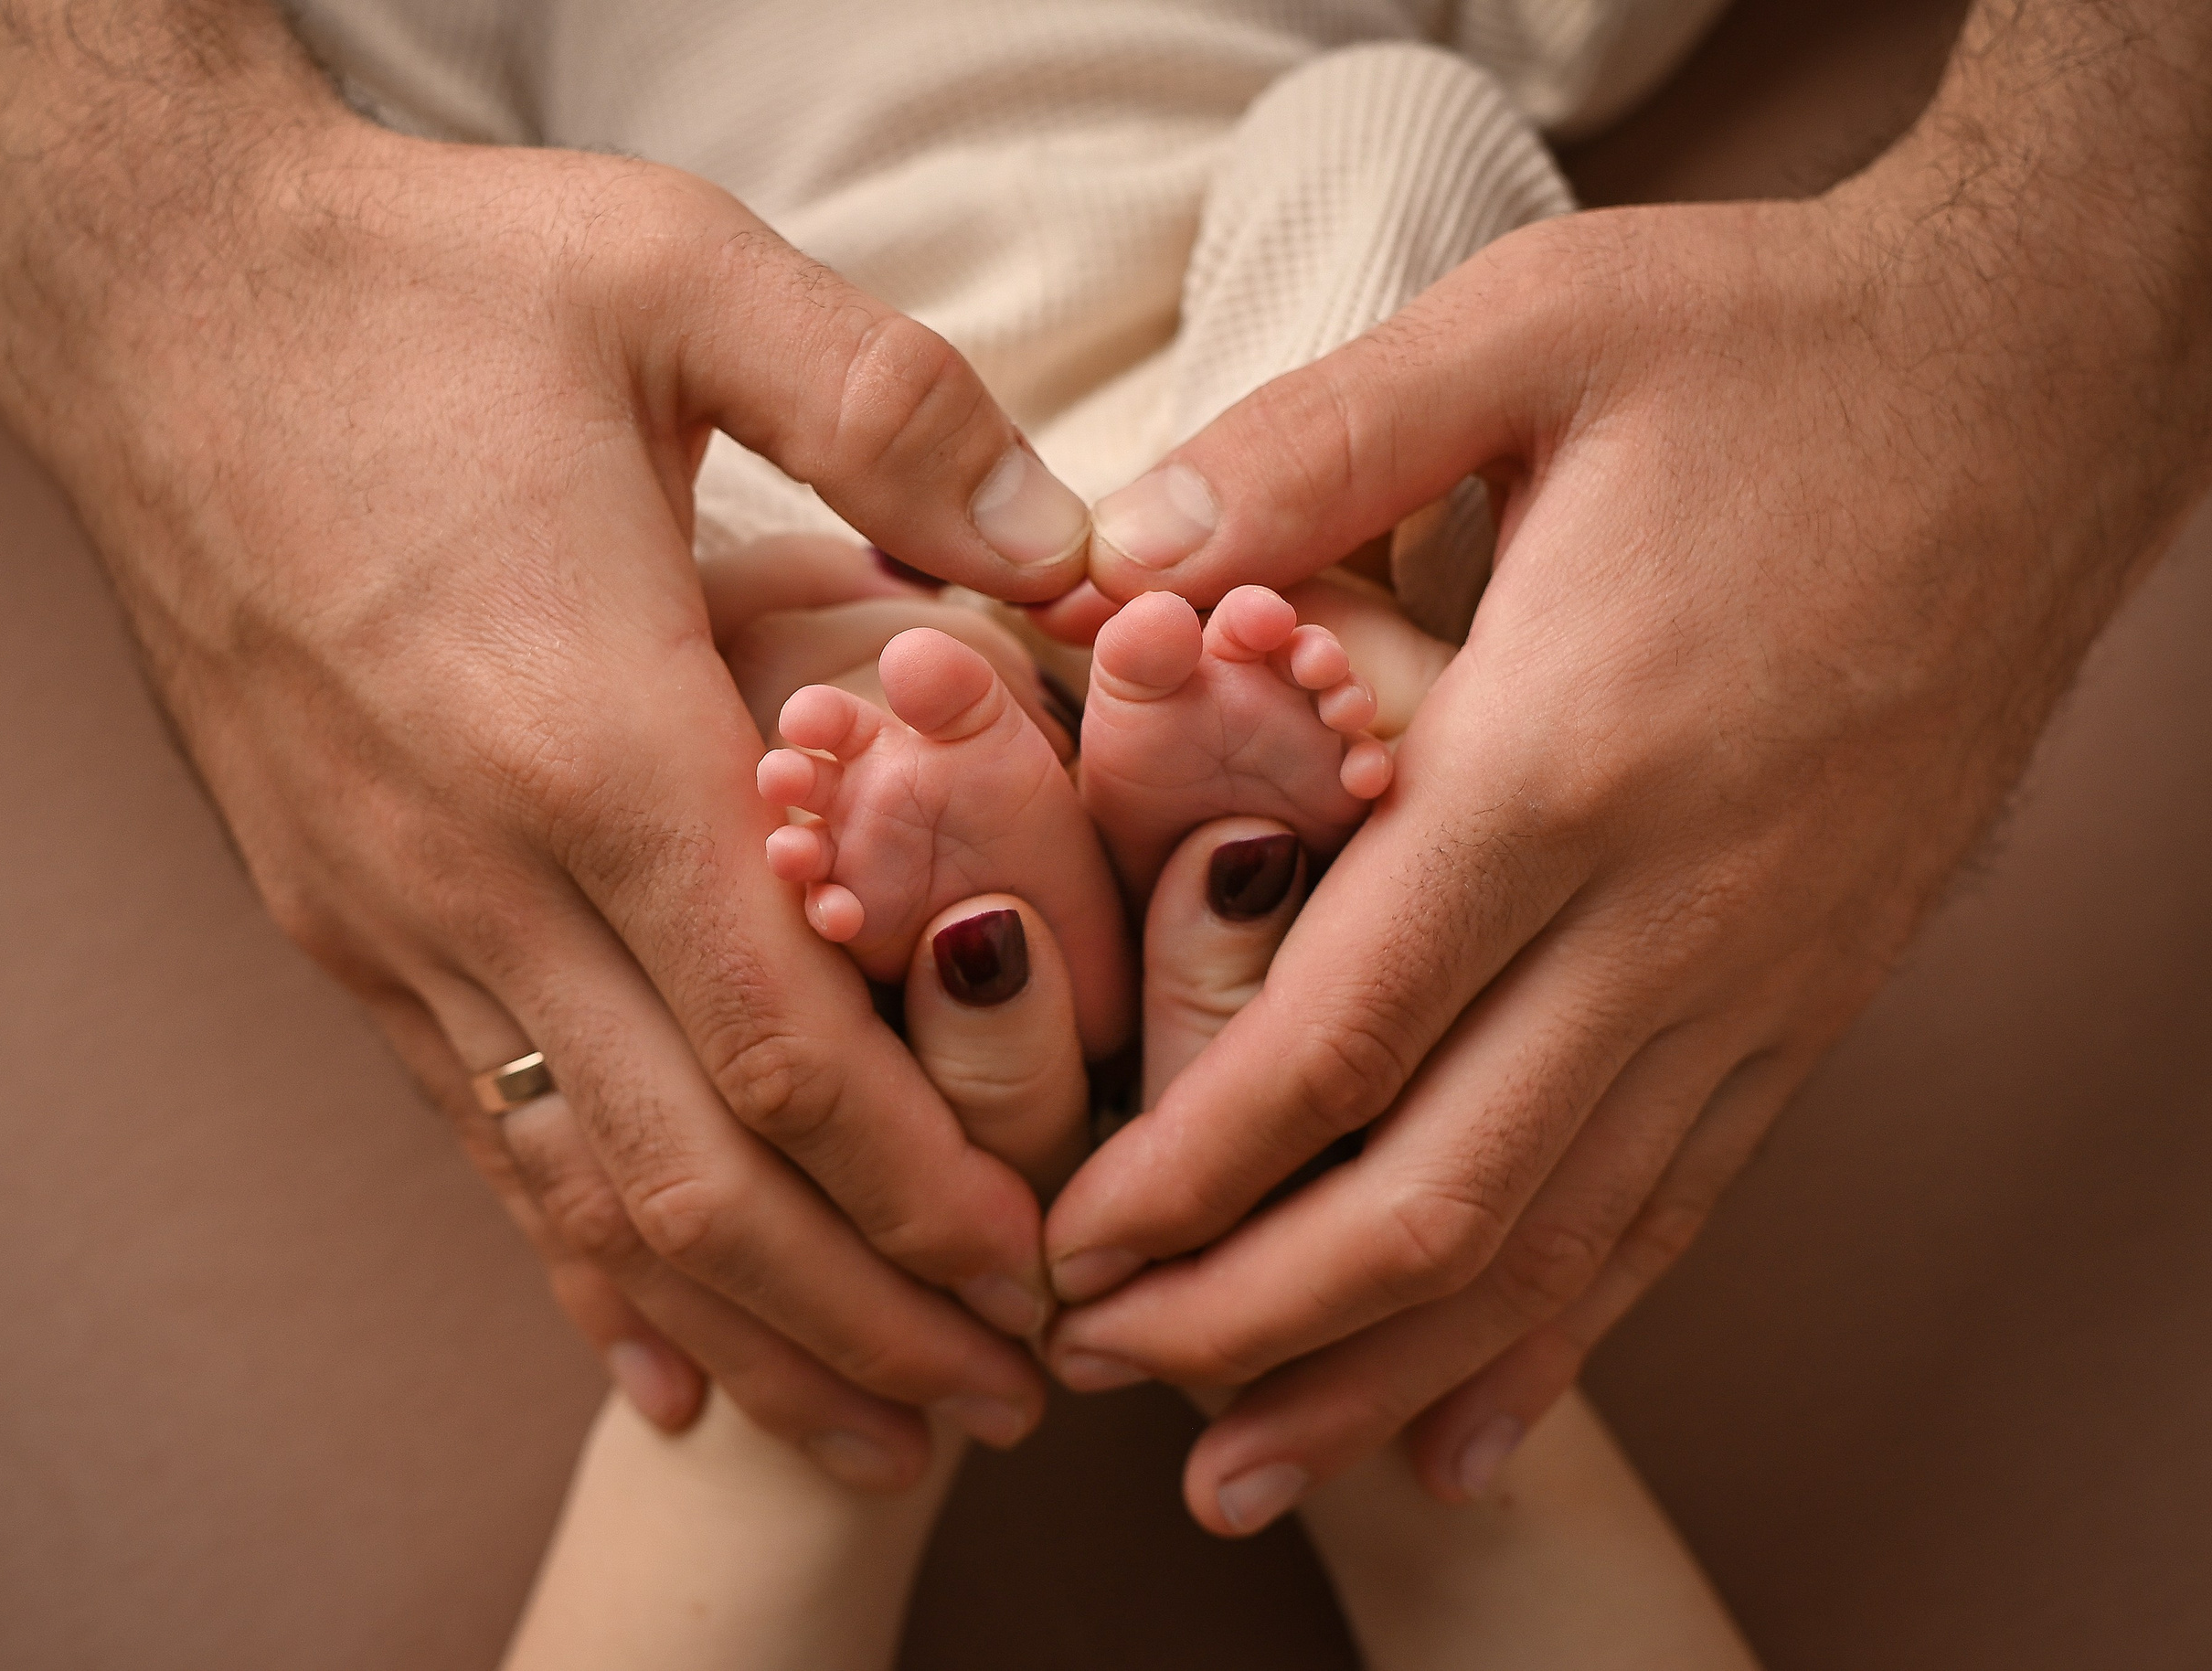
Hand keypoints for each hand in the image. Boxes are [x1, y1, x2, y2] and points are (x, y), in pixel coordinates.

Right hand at [0, 6, 1096, 1488]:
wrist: (154, 303)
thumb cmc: (421, 289)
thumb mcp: (675, 275)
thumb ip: (892, 407)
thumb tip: (1081, 544)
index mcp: (586, 736)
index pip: (781, 1042)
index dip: (917, 1185)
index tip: (1039, 1267)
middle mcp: (476, 870)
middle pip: (692, 1173)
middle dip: (858, 1310)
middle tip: (1004, 1400)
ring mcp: (389, 915)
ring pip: (579, 1192)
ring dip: (741, 1326)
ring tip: (876, 1430)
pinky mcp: (338, 918)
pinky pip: (475, 1134)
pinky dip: (580, 1262)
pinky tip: (660, 1358)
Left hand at [1044, 0, 2211, 1530]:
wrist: (2041, 382)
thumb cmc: (1775, 347)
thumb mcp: (1526, 332)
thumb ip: (1303, 452)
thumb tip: (1108, 565)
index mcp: (1566, 760)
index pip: (1345, 1034)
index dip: (1192, 1174)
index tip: (1071, 1255)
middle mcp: (1675, 910)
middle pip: (1445, 1190)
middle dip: (1254, 1314)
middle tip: (1098, 1380)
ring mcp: (1764, 972)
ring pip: (1564, 1239)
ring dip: (1386, 1366)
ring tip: (1246, 1465)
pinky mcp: (1818, 990)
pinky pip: (1683, 1202)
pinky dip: (1565, 1330)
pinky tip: (1472, 1428)